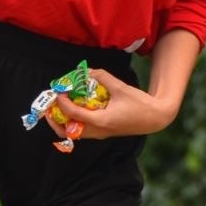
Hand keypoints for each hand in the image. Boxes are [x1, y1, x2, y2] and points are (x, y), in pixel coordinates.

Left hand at [51, 67, 179, 139]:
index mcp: (101, 121)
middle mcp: (98, 131)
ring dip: (63, 122)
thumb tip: (88, 71)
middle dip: (54, 119)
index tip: (59, 91)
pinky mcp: (104, 133)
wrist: (155, 118)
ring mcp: (100, 134)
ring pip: (73, 133)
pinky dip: (73, 122)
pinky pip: (82, 131)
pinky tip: (75, 110)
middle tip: (50, 106)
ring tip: (59, 108)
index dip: (63, 102)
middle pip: (67, 131)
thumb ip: (103, 78)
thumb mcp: (121, 87)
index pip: (74, 114)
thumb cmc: (140, 104)